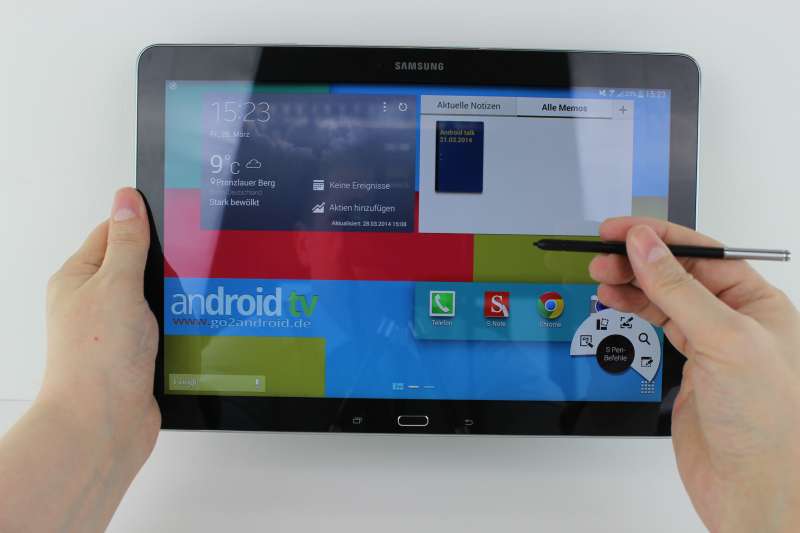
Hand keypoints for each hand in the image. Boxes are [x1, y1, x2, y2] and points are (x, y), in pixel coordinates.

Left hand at [0, 188, 159, 531]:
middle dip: (164, 261)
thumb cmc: (97, 360)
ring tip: (194, 294)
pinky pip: (162, 327)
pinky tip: (192, 323)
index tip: (176, 216)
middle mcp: (93, 302)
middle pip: (135, 264)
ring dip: (173, 297)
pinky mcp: (135, 354)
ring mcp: (114, 330)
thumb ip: (128, 243)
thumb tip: (127, 200)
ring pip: (153, 298)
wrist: (104, 425)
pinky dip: (177, 323)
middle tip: (191, 256)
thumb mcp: (117, 285)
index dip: (144, 222)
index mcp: (78, 278)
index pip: (113, 232)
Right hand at [589, 217, 799, 532]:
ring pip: (663, 297)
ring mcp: (711, 343)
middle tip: (599, 256)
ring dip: (630, 284)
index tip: (619, 230)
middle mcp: (735, 318)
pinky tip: (617, 302)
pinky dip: (633, 310)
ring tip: (601, 277)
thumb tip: (646, 246)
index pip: (702, 253)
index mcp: (757, 302)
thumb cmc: (768, 424)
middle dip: (636, 260)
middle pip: (678, 273)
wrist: (751, 487)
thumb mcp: (724, 340)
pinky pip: (657, 325)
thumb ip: (679, 290)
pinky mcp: (690, 367)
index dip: (658, 236)